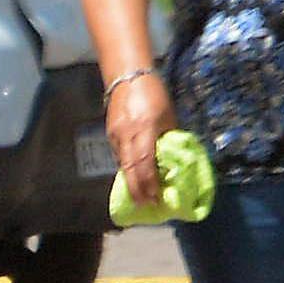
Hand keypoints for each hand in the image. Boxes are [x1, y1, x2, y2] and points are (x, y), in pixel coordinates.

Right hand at [105, 69, 175, 211]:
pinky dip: (126, 169)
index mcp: (145, 129)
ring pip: (122, 164)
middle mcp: (127, 135)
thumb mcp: (168, 116)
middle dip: (139, 190)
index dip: (150, 183)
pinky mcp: (110, 133)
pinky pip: (118, 155)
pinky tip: (133, 177)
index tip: (157, 198)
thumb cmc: (154, 93)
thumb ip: (169, 137)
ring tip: (140, 198)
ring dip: (132, 183)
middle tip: (146, 206)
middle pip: (130, 169)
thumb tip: (173, 158)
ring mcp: (116, 135)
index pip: (145, 163)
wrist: (127, 76)